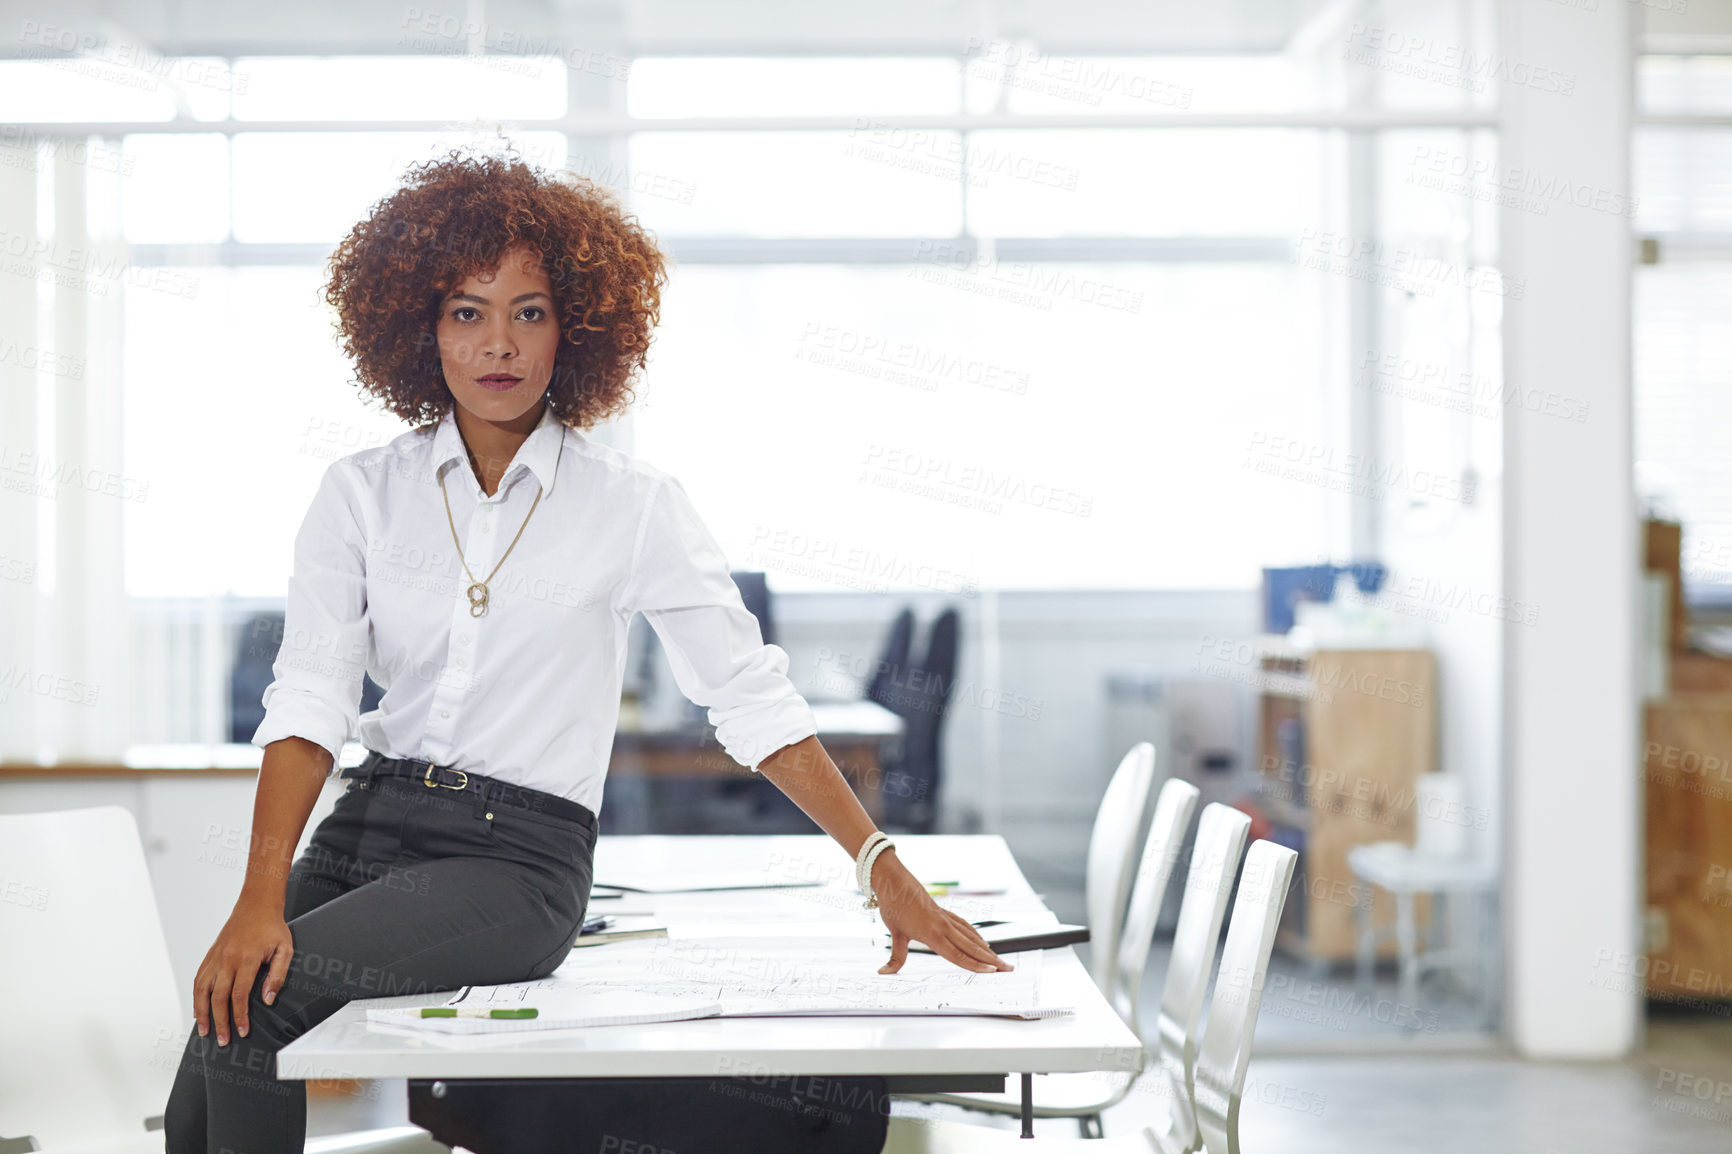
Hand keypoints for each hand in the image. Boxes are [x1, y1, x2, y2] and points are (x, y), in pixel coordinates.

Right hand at [192, 897, 293, 1044]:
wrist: (256, 904)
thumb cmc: (272, 927)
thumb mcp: (285, 950)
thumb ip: (277, 975)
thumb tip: (268, 999)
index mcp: (245, 959)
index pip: (239, 995)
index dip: (239, 1016)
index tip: (242, 1031)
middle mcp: (226, 960)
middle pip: (217, 998)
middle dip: (219, 1022)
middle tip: (222, 1040)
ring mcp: (215, 957)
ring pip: (201, 990)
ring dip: (201, 1013)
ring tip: (204, 1030)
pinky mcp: (210, 955)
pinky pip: (198, 979)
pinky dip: (195, 996)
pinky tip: (198, 1009)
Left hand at [871, 849, 1013, 974]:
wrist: (894, 880)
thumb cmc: (893, 905)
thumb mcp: (894, 933)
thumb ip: (895, 957)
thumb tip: (883, 972)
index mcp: (932, 934)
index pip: (958, 955)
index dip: (975, 965)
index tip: (992, 971)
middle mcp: (943, 926)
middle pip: (971, 947)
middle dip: (991, 960)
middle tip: (1008, 968)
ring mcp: (946, 918)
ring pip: (971, 937)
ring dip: (987, 949)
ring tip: (1001, 960)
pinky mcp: (945, 913)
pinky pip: (965, 927)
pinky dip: (976, 936)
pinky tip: (983, 942)